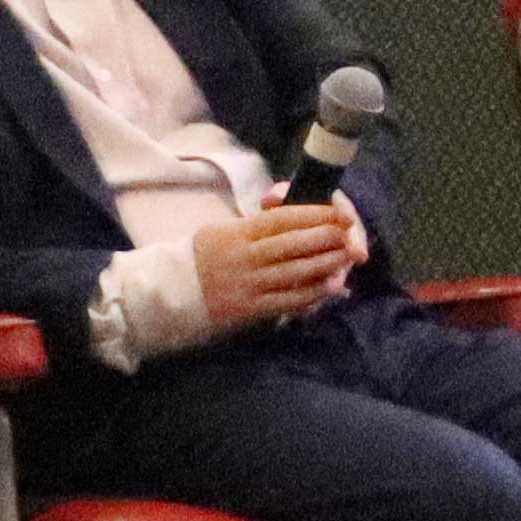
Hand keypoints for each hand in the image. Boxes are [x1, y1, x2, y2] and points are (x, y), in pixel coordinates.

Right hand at [188, 200, 365, 330]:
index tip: (341, 213)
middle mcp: (243, 256)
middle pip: (292, 244)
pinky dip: (311, 293)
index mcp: (238, 233)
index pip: (283, 219)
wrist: (169, 292)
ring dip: (325, 264)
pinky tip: (329, 287)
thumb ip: (258, 225)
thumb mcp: (224, 231)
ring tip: (347, 257)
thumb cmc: (203, 257)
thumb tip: (299, 217)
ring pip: (293, 272)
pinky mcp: (247, 308)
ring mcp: (246, 283)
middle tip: (350, 234)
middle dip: (326, 238)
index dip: (315, 214)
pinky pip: (286, 300)